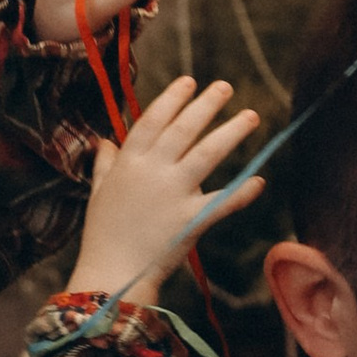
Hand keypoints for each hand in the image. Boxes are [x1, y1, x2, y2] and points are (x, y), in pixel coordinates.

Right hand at [69, 72, 263, 299]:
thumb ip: (105, 164)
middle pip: (185, 129)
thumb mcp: (97, 193)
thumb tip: (104, 142)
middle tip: (226, 86)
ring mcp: (174, 194)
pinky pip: (223, 201)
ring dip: (232, 132)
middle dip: (207, 104)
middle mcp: (153, 171)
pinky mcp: (192, 220)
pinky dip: (243, 192)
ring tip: (251, 116)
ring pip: (208, 154)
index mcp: (128, 162)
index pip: (154, 119)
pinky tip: (260, 180)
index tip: (190, 81)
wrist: (112, 274)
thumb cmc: (102, 234)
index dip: (173, 98)